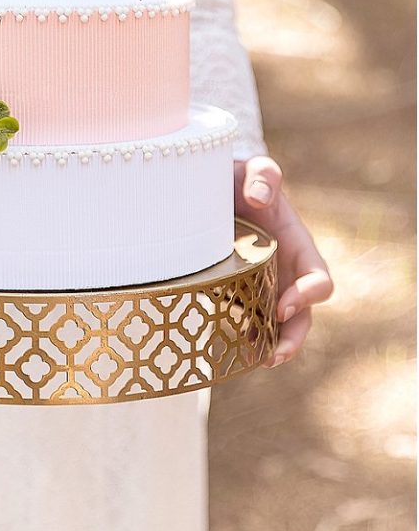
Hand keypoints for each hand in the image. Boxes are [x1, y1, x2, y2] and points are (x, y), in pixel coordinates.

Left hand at [234, 156, 333, 367]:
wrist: (213, 186)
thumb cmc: (239, 176)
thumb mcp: (252, 169)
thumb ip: (262, 175)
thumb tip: (260, 197)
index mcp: (297, 245)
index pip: (318, 279)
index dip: (307, 296)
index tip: (282, 307)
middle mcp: (285, 270)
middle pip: (303, 315)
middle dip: (293, 338)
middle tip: (272, 356)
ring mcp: (264, 283)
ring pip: (277, 325)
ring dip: (270, 346)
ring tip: (250, 361)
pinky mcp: (240, 289)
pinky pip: (249, 319)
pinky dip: (244, 338)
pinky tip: (230, 349)